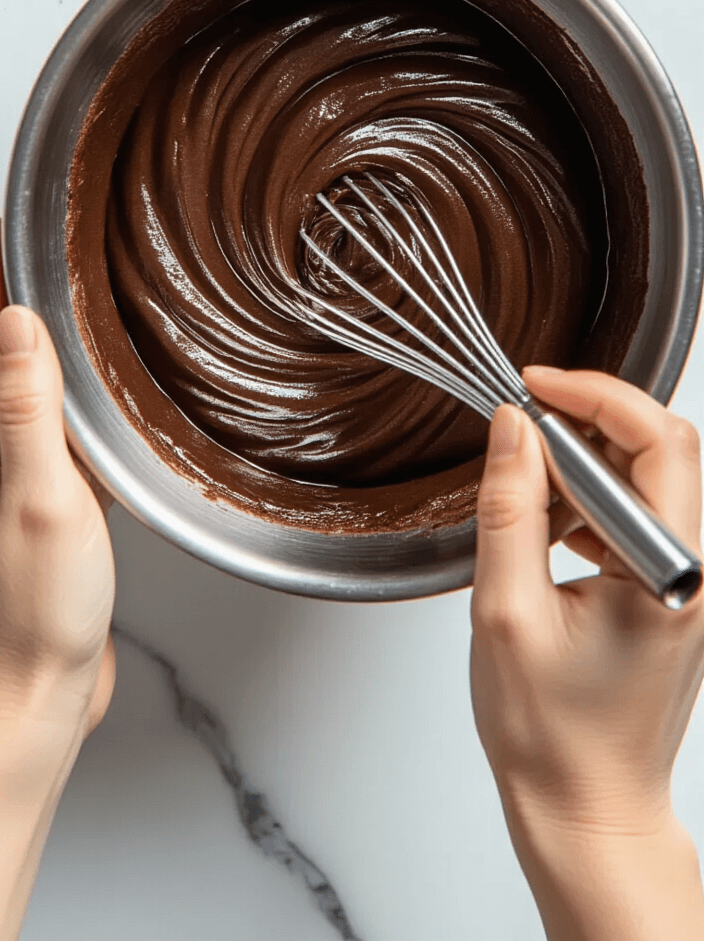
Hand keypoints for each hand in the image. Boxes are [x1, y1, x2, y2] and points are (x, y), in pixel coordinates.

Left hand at [0, 222, 115, 736]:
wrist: (39, 694)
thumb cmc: (31, 617)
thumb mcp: (38, 501)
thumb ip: (28, 408)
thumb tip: (21, 321)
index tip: (23, 215)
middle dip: (25, 284)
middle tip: (66, 228)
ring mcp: (7, 462)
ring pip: (32, 374)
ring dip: (57, 331)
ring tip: (90, 279)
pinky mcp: (42, 485)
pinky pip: (58, 415)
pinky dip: (79, 384)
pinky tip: (107, 365)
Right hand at [470, 367, 703, 940]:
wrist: (585, 809)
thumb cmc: (551, 736)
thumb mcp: (507, 610)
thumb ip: (510, 507)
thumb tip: (513, 429)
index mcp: (670, 575)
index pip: (658, 442)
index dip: (595, 396)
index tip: (536, 384)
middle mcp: (696, 574)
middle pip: (664, 451)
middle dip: (592, 420)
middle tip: (526, 418)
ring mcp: (689, 585)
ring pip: (651, 480)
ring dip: (589, 462)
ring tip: (527, 478)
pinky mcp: (670, 594)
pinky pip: (639, 518)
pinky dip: (592, 501)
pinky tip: (547, 519)